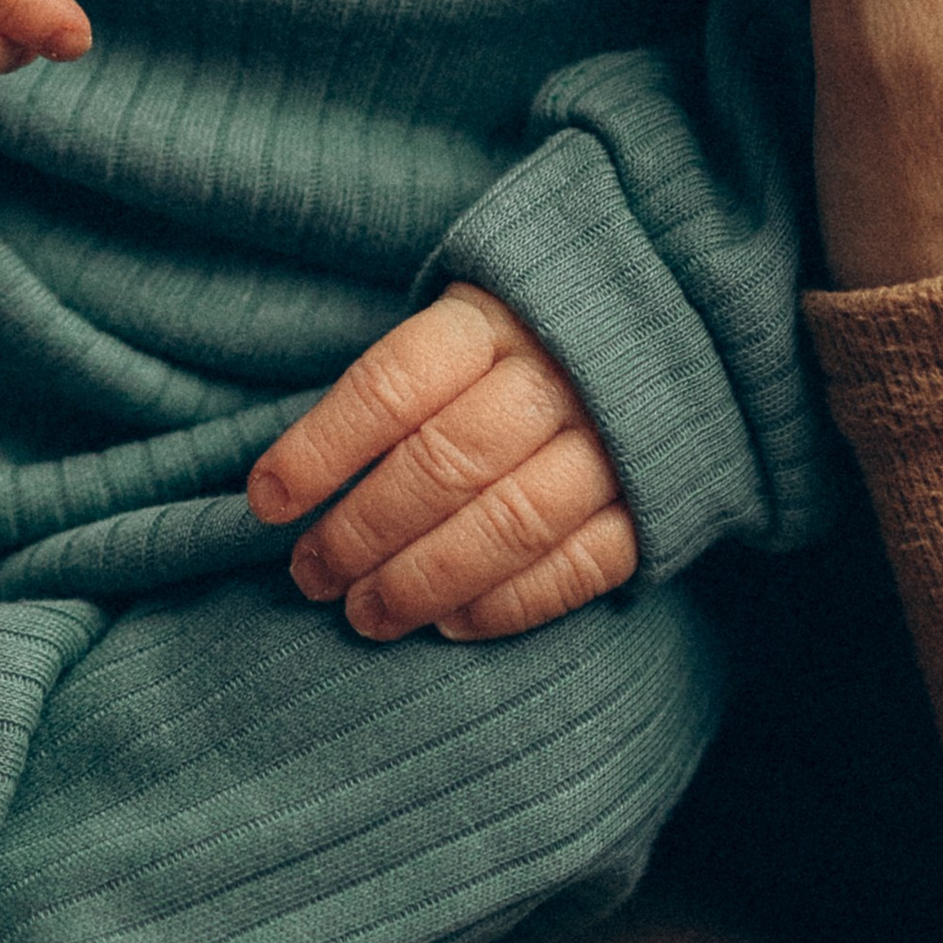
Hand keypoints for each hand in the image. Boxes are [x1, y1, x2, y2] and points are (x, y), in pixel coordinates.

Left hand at [247, 284, 639, 641]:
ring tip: (365, 614)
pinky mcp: (656, 501)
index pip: (391, 384)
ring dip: (423, 582)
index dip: (321, 449)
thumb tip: (295, 479)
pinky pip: (578, 568)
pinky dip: (508, 606)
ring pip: (507, 525)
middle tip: (311, 576)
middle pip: (443, 464)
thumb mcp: (463, 322)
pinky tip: (451, 625)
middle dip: (363, 532)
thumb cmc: (526, 338)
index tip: (268, 501)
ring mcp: (611, 441)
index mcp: (492, 318)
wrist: (674, 329)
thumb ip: (401, 386)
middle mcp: (555, 376)